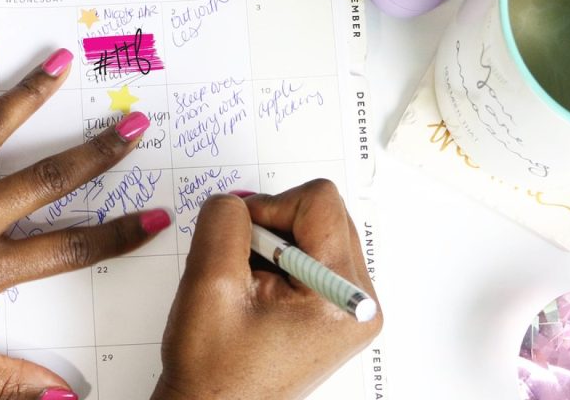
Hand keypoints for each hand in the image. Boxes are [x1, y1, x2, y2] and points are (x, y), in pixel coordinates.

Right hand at [152, 181, 381, 399]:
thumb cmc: (215, 370)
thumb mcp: (209, 281)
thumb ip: (224, 221)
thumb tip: (237, 200)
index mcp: (343, 295)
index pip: (319, 201)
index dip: (268, 207)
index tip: (240, 242)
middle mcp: (361, 301)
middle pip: (322, 213)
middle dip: (273, 226)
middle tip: (242, 266)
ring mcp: (351, 307)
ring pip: (314, 231)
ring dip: (273, 244)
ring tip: (249, 286)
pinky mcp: (335, 311)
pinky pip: (312, 256)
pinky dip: (278, 261)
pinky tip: (258, 294)